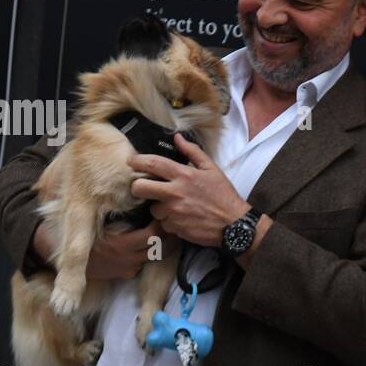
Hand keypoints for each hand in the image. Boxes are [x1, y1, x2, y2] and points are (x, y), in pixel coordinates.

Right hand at [31, 219, 162, 280]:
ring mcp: (126, 268)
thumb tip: (134, 194)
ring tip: (165, 234)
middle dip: (168, 237)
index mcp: (120, 244)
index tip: (161, 215)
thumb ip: (113, 212)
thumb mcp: (93, 220)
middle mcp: (126, 259)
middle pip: (159, 249)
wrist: (66, 259)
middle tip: (170, 224)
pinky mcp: (123, 274)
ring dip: (162, 247)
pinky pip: (141, 265)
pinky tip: (148, 246)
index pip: (152, 236)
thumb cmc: (80, 233)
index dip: (161, 226)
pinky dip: (147, 256)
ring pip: (154, 258)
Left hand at [128, 133, 247, 247]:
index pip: (152, 163)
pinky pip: (163, 223)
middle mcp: (175, 193)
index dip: (137, 161)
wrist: (234, 224)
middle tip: (143, 188)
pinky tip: (182, 218)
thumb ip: (193, 152)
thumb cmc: (223, 196)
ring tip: (174, 206)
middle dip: (137, 187)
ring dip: (159, 207)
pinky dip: (170, 221)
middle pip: (140, 188)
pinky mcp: (175, 228)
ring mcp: (173, 212)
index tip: (131, 161)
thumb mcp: (212, 169)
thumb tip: (177, 138)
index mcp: (184, 175)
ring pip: (152, 208)